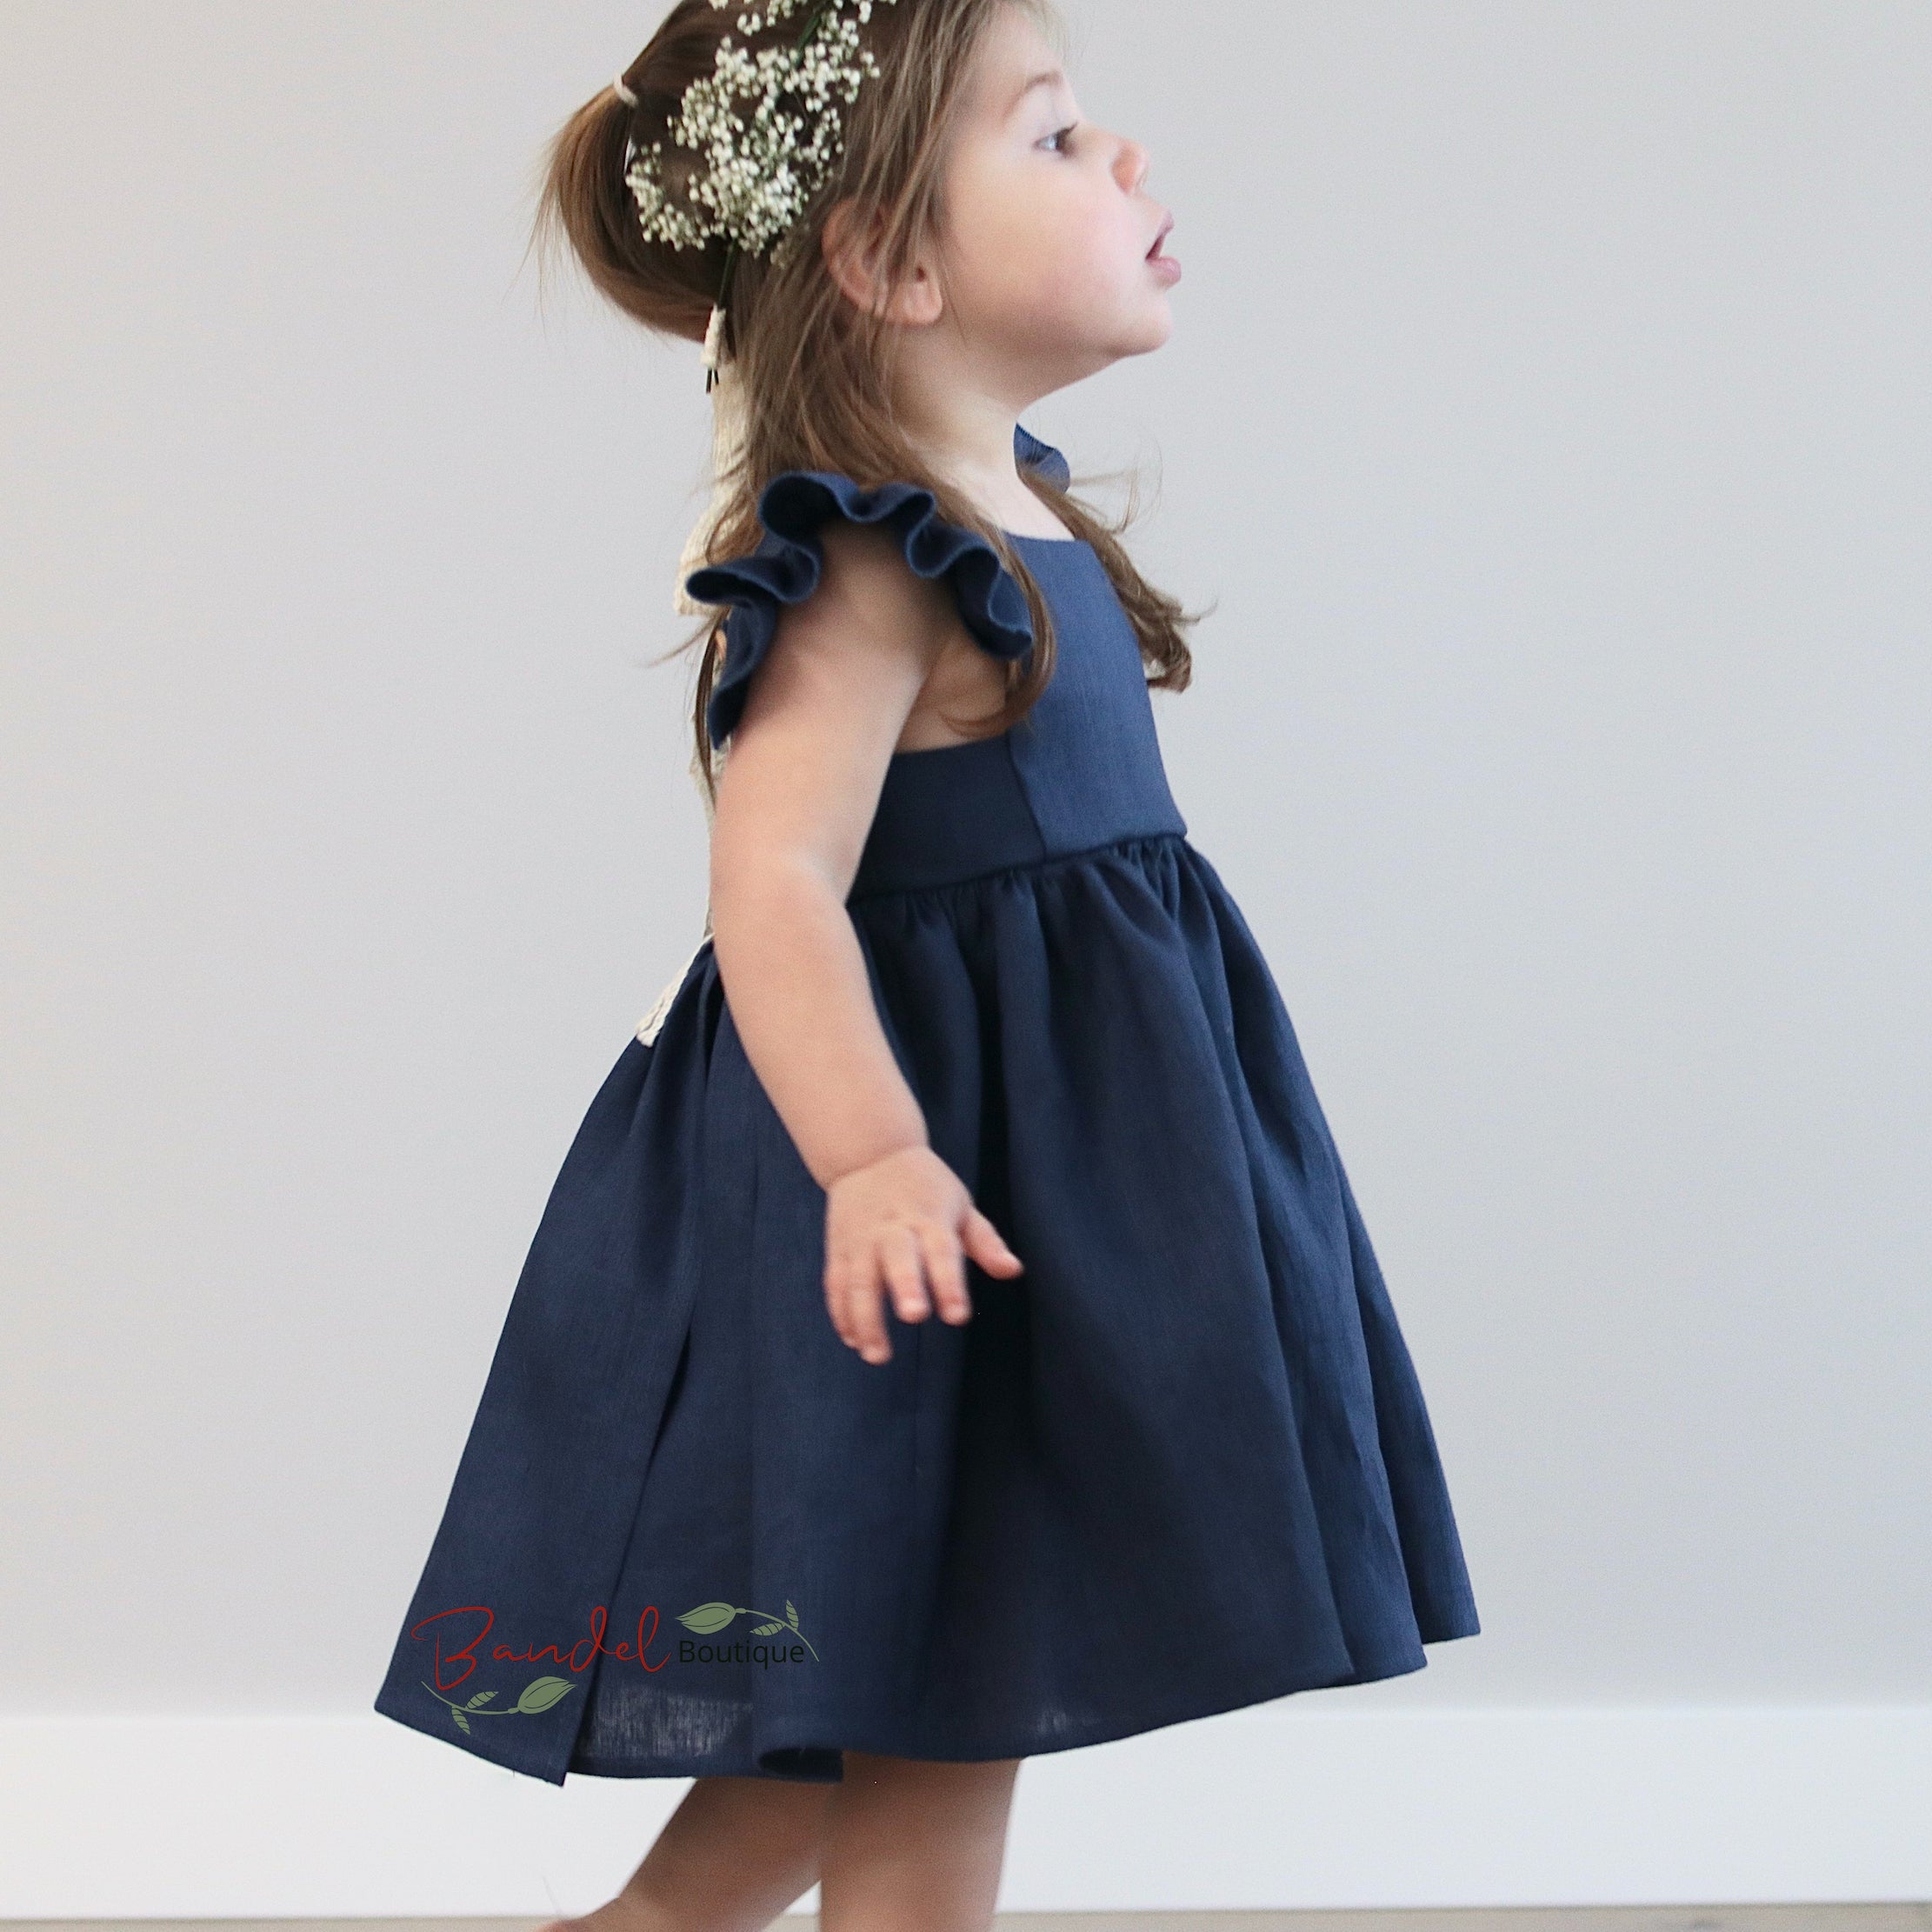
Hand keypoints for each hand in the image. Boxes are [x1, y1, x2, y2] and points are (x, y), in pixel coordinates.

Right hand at [822, 1145, 1023, 1365]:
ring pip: (859, 1280)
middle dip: (905, 1287)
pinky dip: (841, 1313)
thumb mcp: (961, 1205)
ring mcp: (861, 1240)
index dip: (949, 1284)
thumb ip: (985, 1241)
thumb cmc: (926, 1187)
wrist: (869, 1155)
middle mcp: (892, 1229)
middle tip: (915, 1315)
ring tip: (877, 1354)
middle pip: (897, 1259)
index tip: (956, 1316)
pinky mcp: (839, 1249)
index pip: (941, 1252)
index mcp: (928, 1218)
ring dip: (865, 1318)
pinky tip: (853, 1340)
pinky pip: (836, 1284)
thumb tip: (1013, 1270)